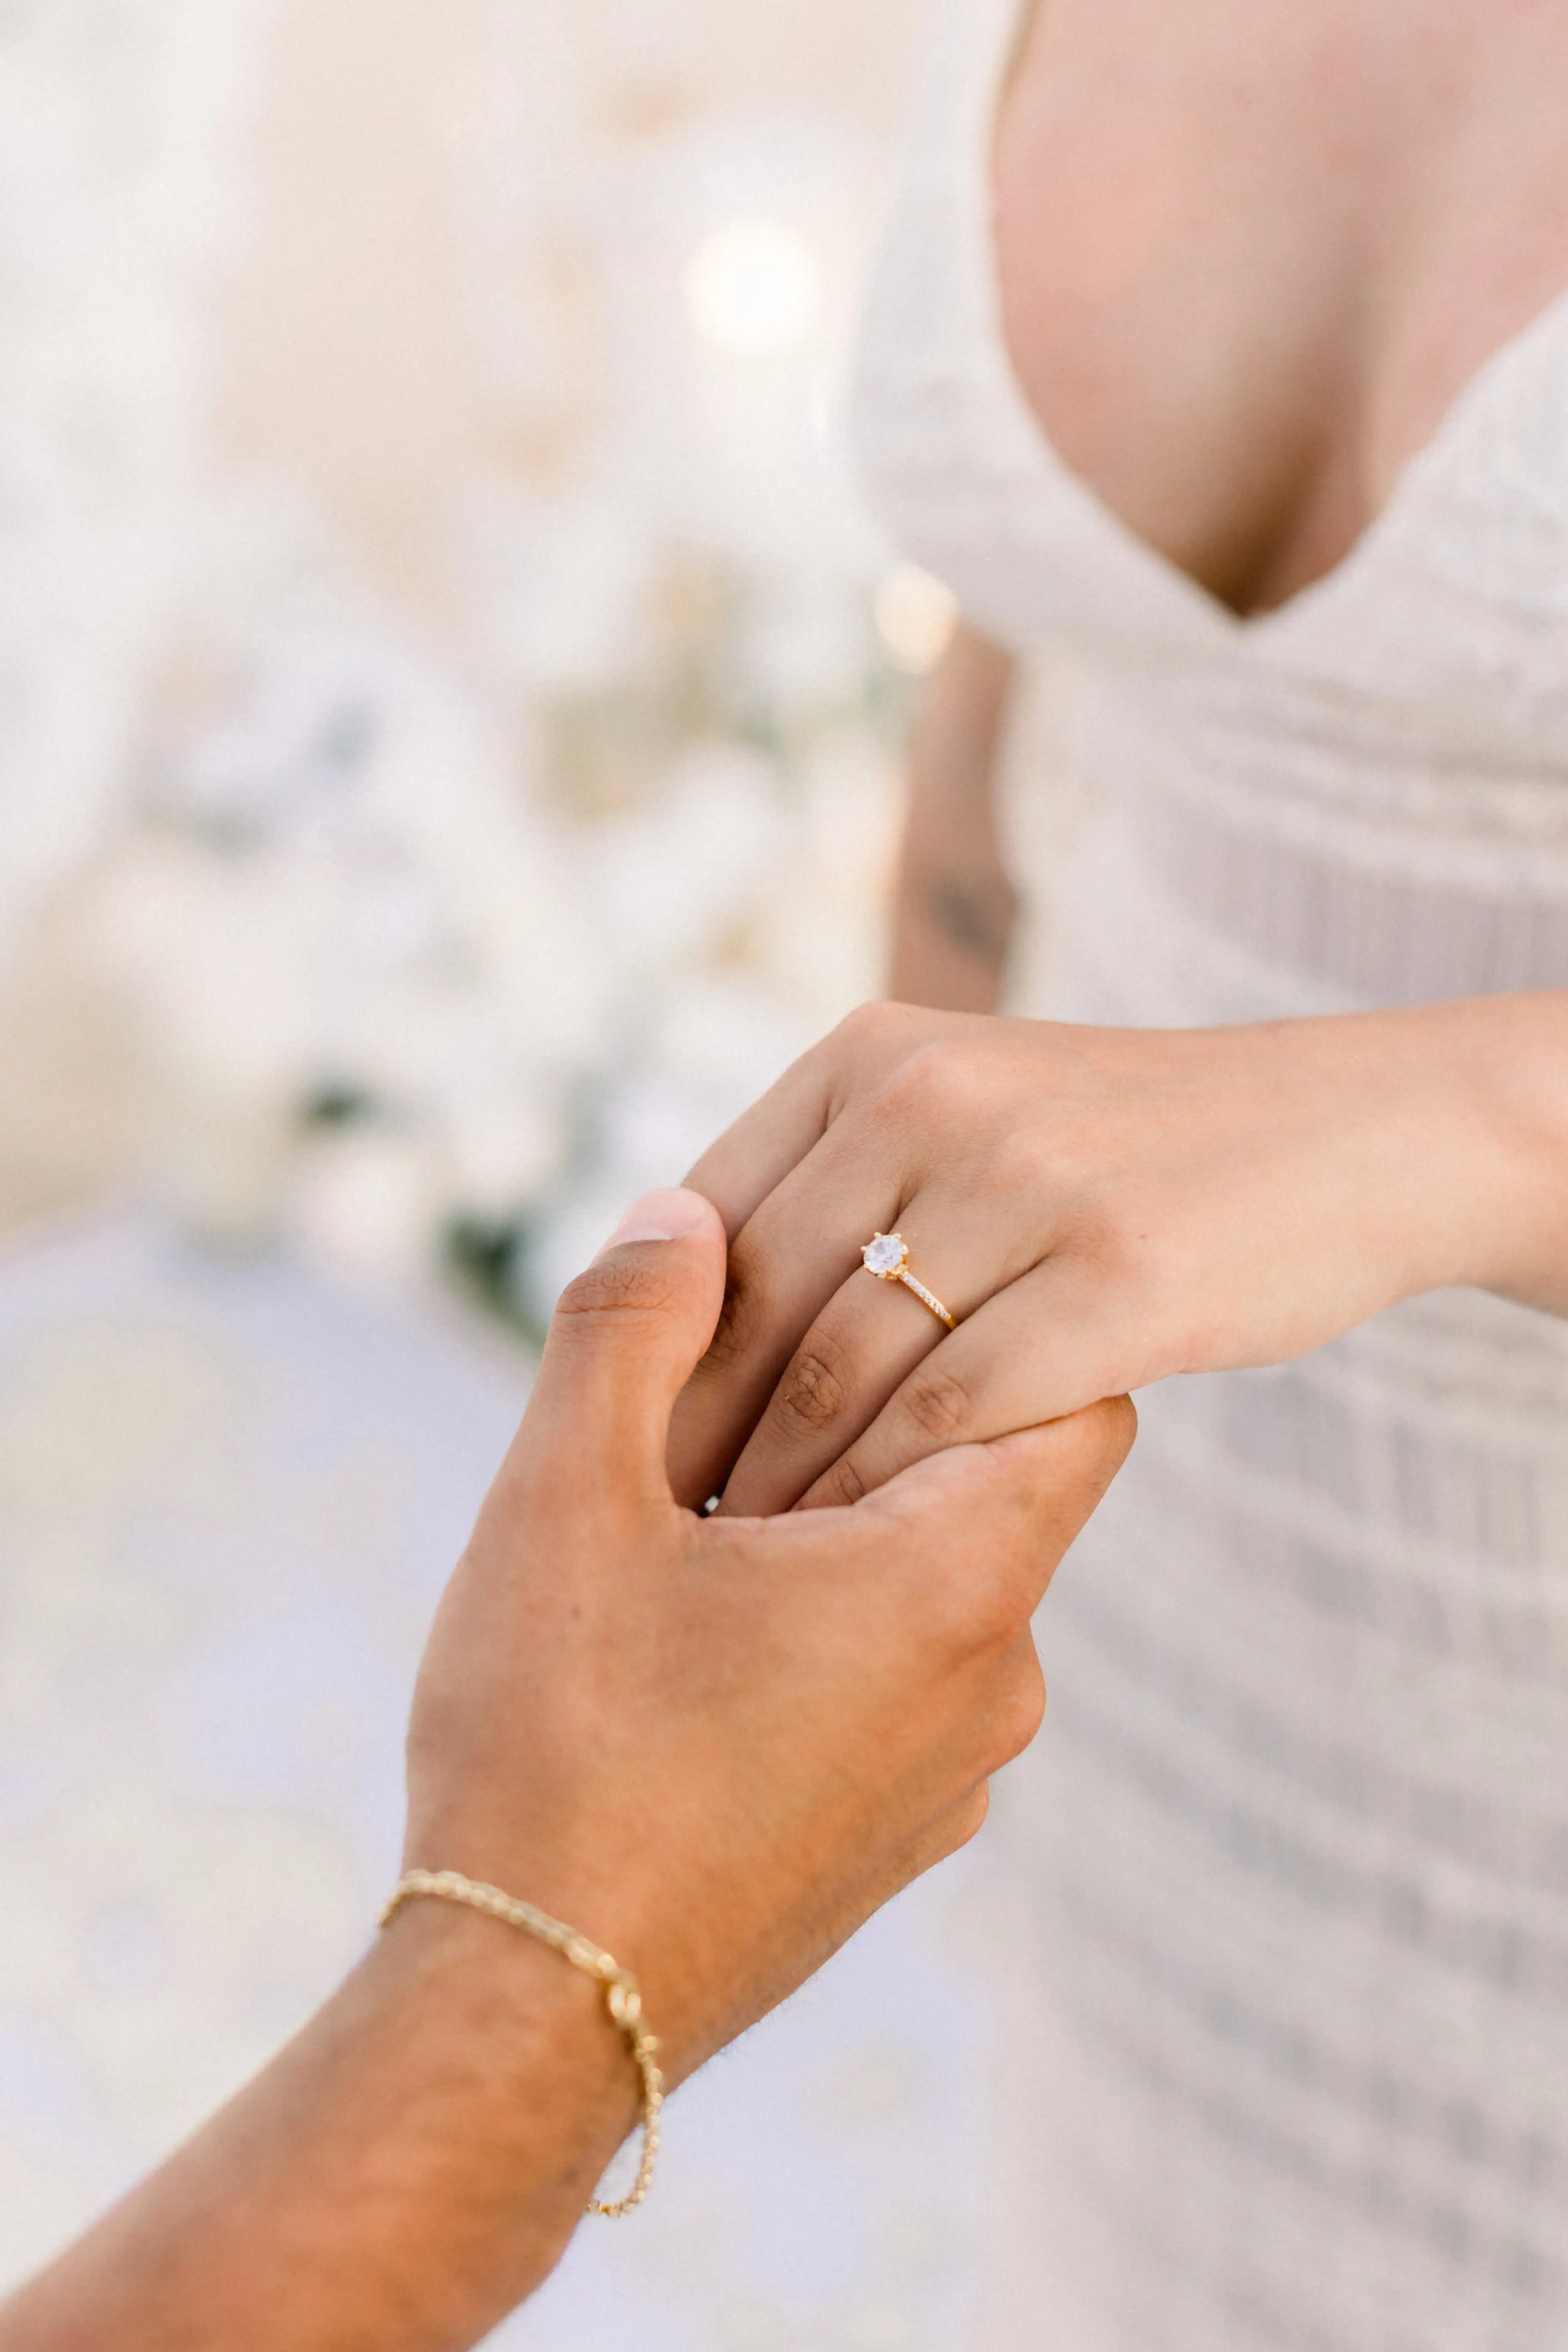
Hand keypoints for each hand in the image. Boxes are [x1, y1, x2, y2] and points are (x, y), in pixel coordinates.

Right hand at [406, 1185, 1133, 2079]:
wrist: (528, 2020)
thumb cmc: (554, 1748)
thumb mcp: (566, 1499)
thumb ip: (631, 1330)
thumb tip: (681, 1210)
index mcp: (955, 1585)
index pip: (1074, 1393)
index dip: (992, 1324)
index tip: (879, 1303)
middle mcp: (994, 1687)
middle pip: (992, 1487)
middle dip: (873, 1423)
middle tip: (729, 1406)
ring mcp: (949, 1782)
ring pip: (934, 1593)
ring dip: (835, 1537)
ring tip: (688, 1533)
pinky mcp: (892, 1846)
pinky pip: (896, 1691)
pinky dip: (824, 1637)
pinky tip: (692, 1647)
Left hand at [667, 996, 1566, 1518]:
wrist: (1350, 1132)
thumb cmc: (1141, 1146)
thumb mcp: (976, 1101)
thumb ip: (843, 1171)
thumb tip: (686, 1272)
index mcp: (871, 1051)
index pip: (705, 1213)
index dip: (647, 1345)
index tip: (611, 1447)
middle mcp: (929, 1096)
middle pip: (752, 1298)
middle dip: (688, 1432)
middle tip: (646, 1538)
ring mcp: (1025, 1183)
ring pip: (839, 1369)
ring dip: (773, 1485)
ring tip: (728, 1569)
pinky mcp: (1113, 1279)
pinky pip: (952, 1416)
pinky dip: (887, 1498)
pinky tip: (856, 1562)